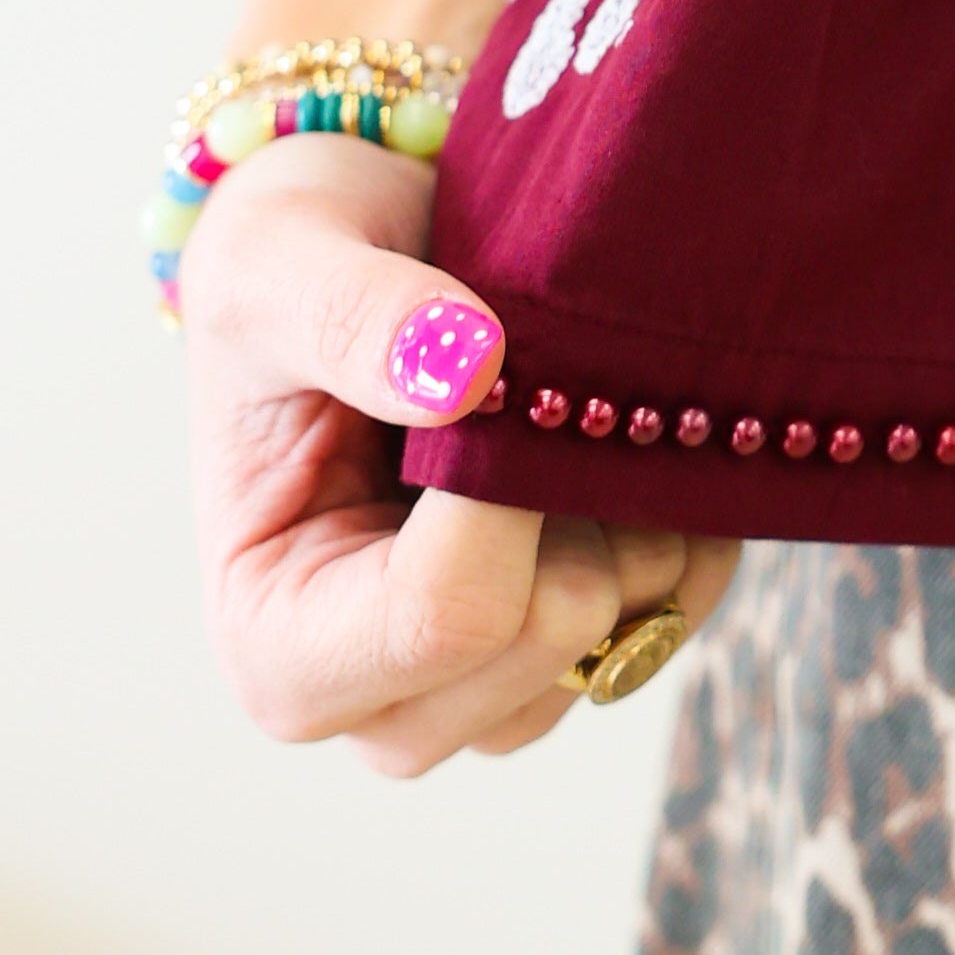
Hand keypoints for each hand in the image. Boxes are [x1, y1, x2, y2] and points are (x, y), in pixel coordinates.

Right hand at [176, 136, 736, 776]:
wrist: (352, 256)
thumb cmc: (292, 270)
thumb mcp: (278, 260)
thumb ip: (351, 313)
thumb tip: (467, 372)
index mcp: (273, 638)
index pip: (444, 618)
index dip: (507, 492)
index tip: (505, 370)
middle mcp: (373, 697)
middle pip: (549, 638)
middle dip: (571, 501)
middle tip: (529, 388)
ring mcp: (477, 688)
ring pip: (624, 635)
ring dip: (625, 508)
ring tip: (557, 408)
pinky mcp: (563, 652)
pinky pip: (678, 613)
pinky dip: (680, 520)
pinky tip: (626, 435)